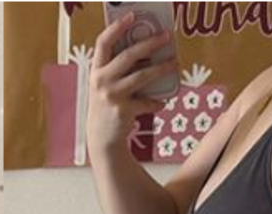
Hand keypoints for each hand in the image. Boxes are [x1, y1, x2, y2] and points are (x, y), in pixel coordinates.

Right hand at [87, 12, 180, 149]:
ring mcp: (112, 96)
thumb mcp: (105, 84)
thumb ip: (117, 69)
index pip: (103, 43)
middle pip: (128, 56)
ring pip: (141, 76)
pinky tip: (162, 102)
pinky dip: (156, 102)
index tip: (131, 16)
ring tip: (175, 64)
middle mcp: (101, 81)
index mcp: (96, 70)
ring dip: (161, 68)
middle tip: (166, 37)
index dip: (116, 27)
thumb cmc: (107, 105)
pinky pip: (145, 102)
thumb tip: (146, 51)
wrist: (102, 138)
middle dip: (150, 43)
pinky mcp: (123, 111)